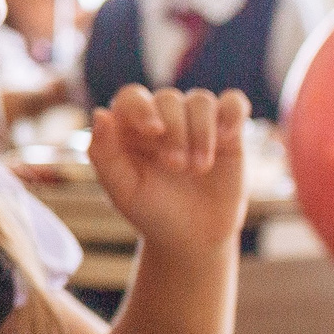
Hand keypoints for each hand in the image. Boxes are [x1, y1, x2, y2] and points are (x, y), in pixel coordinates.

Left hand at [91, 85, 247, 257]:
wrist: (194, 236)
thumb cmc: (151, 211)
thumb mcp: (123, 189)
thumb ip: (104, 153)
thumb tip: (100, 113)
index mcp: (129, 128)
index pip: (131, 97)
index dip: (142, 107)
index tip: (154, 131)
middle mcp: (162, 119)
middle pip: (168, 99)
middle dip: (175, 130)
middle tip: (176, 166)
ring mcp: (194, 123)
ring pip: (201, 100)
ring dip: (201, 132)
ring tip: (199, 168)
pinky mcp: (227, 132)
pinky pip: (233, 103)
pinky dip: (233, 112)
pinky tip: (227, 136)